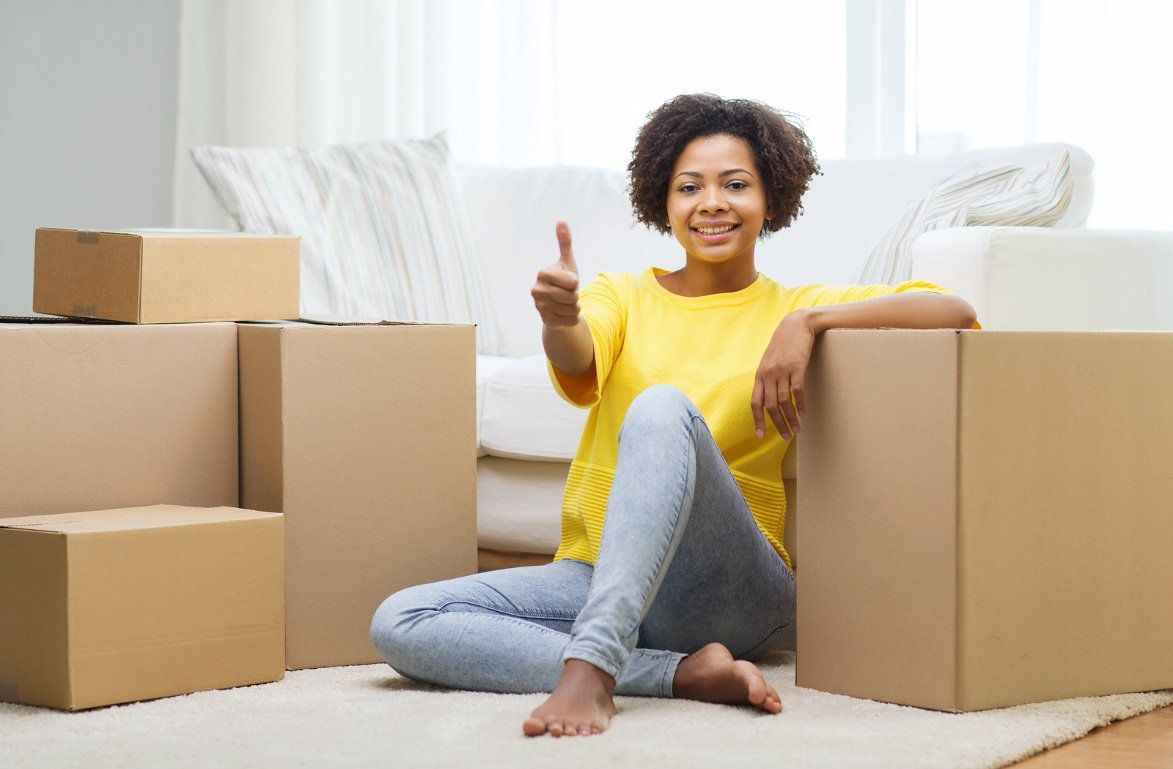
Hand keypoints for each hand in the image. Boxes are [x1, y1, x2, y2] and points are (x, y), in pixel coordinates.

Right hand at [531, 221, 580, 327]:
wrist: (558, 305)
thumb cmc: (564, 281)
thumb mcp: (567, 262)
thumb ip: (565, 242)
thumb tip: (561, 221)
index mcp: (542, 273)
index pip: (573, 281)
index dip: (575, 282)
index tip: (567, 281)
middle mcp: (537, 290)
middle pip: (573, 296)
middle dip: (575, 296)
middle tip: (566, 294)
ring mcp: (539, 307)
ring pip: (573, 309)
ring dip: (575, 307)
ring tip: (565, 303)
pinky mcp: (546, 321)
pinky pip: (572, 320)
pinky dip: (572, 318)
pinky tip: (563, 314)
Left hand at [751, 310, 816, 440]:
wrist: (796, 325)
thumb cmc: (783, 345)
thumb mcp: (770, 362)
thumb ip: (767, 378)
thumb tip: (767, 398)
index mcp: (760, 375)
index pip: (755, 403)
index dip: (757, 420)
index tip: (761, 435)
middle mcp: (768, 374)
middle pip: (770, 406)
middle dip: (777, 424)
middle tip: (786, 437)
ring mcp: (782, 370)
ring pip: (784, 401)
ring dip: (790, 418)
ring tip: (797, 430)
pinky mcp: (797, 367)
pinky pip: (797, 390)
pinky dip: (800, 404)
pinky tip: (803, 413)